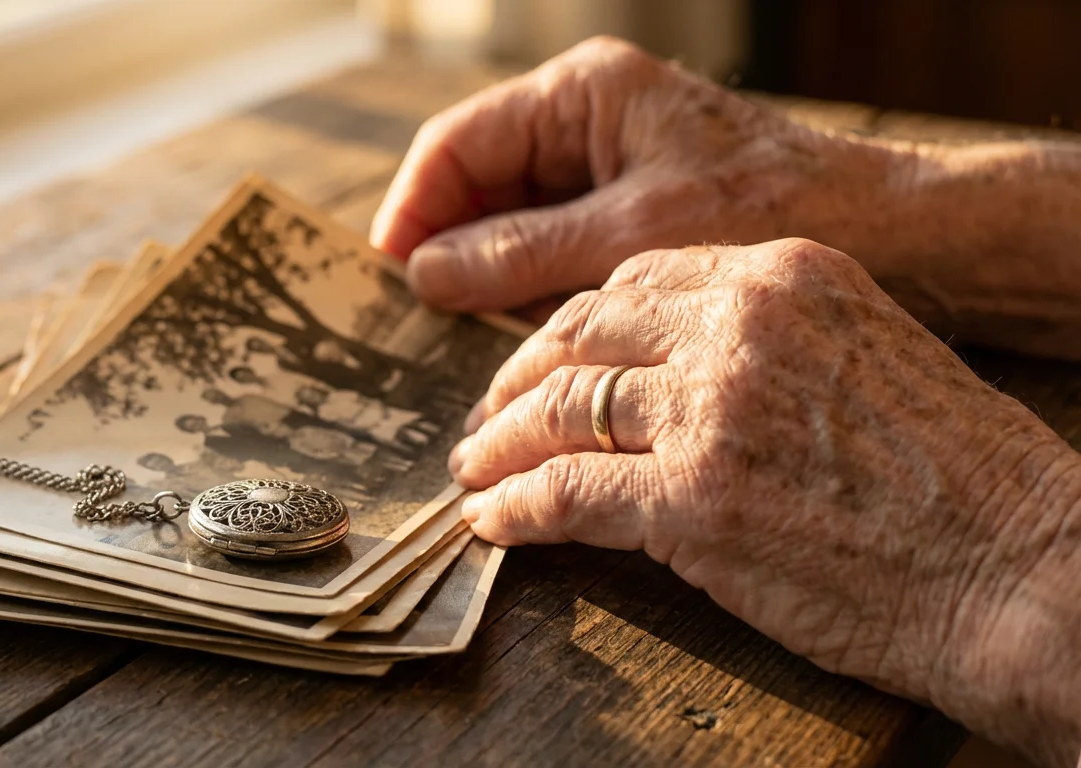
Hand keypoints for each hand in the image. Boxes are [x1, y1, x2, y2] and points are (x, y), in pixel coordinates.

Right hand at [371, 37, 907, 313]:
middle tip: (419, 320)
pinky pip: (553, 245)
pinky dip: (530, 286)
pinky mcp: (629, 210)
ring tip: (464, 337)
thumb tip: (424, 275)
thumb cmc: (770, 210)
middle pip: (477, 182)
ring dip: (485, 273)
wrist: (891, 233)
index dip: (414, 207)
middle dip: (446, 245)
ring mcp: (607, 166)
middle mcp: (587, 121)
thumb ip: (520, 254)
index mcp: (583, 94)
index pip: (459, 142)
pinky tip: (521, 334)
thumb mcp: (630, 236)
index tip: (387, 273)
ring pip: (511, 219)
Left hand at [448, 238, 1080, 766]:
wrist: (1024, 565)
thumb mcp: (864, 354)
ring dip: (504, 445)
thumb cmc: (958, 476)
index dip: (569, 330)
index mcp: (782, 275)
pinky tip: (495, 521)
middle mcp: (740, 323)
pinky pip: (567, 493)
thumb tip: (662, 375)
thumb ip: (762, 343)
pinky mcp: (694, 499)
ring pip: (562, 411)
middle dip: (520, 380)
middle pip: (582, 336)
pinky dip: (517, 508)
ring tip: (477, 471)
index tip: (541, 362)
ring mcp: (712, 408)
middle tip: (490, 416)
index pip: (634, 284)